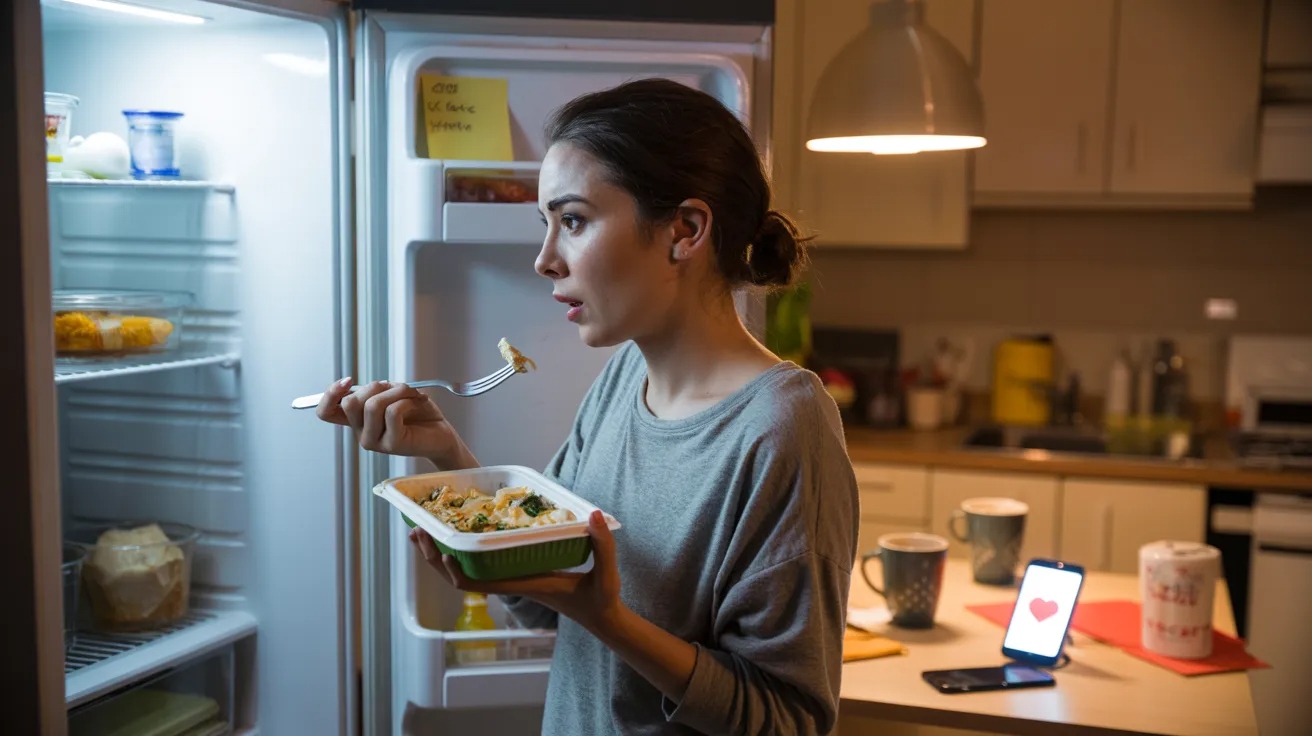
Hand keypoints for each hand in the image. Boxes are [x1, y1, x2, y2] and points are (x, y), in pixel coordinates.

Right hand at [315, 378, 462, 463]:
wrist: (442, 433)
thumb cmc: (419, 414)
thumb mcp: (394, 394)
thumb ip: (377, 391)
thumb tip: (366, 386)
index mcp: (358, 421)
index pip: (325, 412)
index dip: (330, 394)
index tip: (348, 381)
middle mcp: (361, 433)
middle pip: (350, 403)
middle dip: (375, 386)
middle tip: (397, 388)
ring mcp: (374, 442)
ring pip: (372, 405)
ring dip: (397, 391)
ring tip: (412, 394)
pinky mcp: (391, 445)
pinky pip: (392, 412)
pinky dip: (407, 401)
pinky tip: (417, 403)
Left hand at [411, 510, 624, 633]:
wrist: (601, 617)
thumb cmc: (601, 599)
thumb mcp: (607, 573)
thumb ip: (603, 544)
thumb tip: (595, 516)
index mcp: (526, 583)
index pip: (478, 583)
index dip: (453, 569)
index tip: (441, 548)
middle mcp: (512, 582)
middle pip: (459, 576)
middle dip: (435, 556)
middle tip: (417, 531)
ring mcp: (513, 579)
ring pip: (466, 571)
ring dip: (442, 554)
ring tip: (424, 531)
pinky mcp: (518, 574)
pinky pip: (482, 564)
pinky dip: (464, 551)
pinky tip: (460, 535)